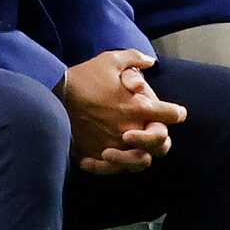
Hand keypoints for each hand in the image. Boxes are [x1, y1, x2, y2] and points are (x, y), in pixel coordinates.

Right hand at [58, 49, 185, 174]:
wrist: (53, 96)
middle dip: (161, 138)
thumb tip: (150, 62)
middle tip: (154, 131)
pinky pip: (113, 169)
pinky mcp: (97, 155)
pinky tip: (106, 157)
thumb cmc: (84, 77)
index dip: (177, 113)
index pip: (172, 115)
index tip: (176, 113)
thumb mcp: (111, 60)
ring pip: (141, 162)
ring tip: (132, 147)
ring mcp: (115, 145)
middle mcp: (131, 129)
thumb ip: (135, 59)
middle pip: (162, 144)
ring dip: (141, 155)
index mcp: (139, 106)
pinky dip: (112, 165)